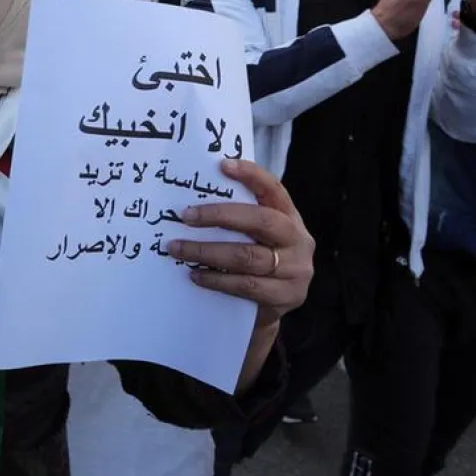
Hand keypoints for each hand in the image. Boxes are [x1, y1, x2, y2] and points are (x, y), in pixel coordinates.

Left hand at [168, 159, 314, 329]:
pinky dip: (217, 280)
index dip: (252, 176)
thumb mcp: (257, 236)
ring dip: (207, 252)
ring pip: (248, 257)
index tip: (223, 165)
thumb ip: (239, 219)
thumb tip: (193, 200)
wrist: (273, 309)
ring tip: (177, 248)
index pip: (274, 190)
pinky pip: (246, 286)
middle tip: (185, 216)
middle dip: (220, 216)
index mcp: (290, 217)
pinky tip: (195, 275)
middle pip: (262, 222)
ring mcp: (296, 270)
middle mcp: (298, 240)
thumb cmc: (257, 260)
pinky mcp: (286, 297)